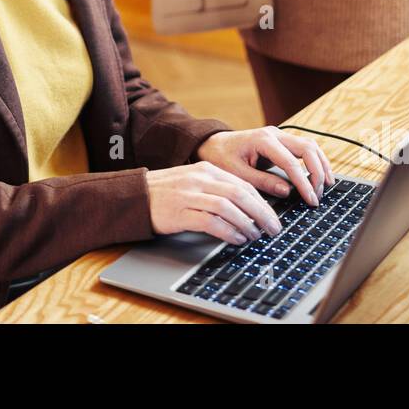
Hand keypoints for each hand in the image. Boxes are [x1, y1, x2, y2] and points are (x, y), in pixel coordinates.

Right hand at [145, 161, 283, 244]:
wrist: (135, 196)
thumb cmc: (166, 193)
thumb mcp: (193, 182)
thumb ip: (217, 189)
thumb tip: (247, 207)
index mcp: (206, 170)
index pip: (242, 184)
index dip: (262, 201)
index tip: (272, 216)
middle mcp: (200, 179)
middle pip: (240, 194)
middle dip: (262, 213)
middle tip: (274, 229)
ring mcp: (189, 195)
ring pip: (228, 207)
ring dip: (247, 224)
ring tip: (255, 236)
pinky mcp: (180, 212)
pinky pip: (211, 222)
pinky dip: (228, 232)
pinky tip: (236, 239)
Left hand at [196, 127, 332, 206]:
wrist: (213, 144)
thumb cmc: (221, 158)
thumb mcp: (237, 174)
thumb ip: (262, 182)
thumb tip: (288, 191)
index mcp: (262, 141)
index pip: (291, 162)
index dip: (304, 183)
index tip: (310, 200)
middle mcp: (274, 134)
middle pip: (307, 148)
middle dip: (317, 173)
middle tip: (317, 195)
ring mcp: (279, 135)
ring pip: (310, 145)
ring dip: (321, 165)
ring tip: (325, 186)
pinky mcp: (281, 140)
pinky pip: (304, 147)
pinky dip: (315, 161)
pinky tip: (320, 175)